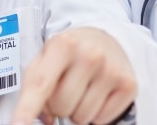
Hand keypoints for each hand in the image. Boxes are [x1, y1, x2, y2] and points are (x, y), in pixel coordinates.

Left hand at [12, 27, 136, 124]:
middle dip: (58, 105)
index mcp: (63, 45)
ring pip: (81, 117)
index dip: (27, 109)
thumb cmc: (68, 53)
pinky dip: (96, 114)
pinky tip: (97, 93)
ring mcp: (112, 70)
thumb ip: (35, 85)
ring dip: (77, 111)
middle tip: (65, 87)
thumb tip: (44, 119)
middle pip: (61, 107)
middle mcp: (90, 55)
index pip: (41, 84)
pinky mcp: (128, 85)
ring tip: (81, 89)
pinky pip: (101, 120)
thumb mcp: (45, 58)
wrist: (103, 39)